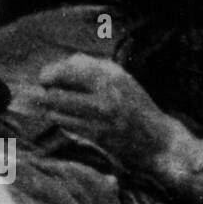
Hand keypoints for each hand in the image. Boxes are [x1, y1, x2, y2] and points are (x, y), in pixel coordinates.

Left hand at [35, 54, 181, 174]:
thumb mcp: (121, 79)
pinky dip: (63, 122)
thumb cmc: (135, 107)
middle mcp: (105, 92)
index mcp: (110, 74)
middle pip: (55, 92)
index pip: (66, 69)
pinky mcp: (97, 135)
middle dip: (45, 95)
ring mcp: (101, 115)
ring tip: (60, 109)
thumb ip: (93, 67)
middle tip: (45, 96)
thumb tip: (64, 62)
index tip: (45, 80)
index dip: (49, 74)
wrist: (157, 140)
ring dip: (53, 110)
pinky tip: (71, 121)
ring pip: (57, 111)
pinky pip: (66, 125)